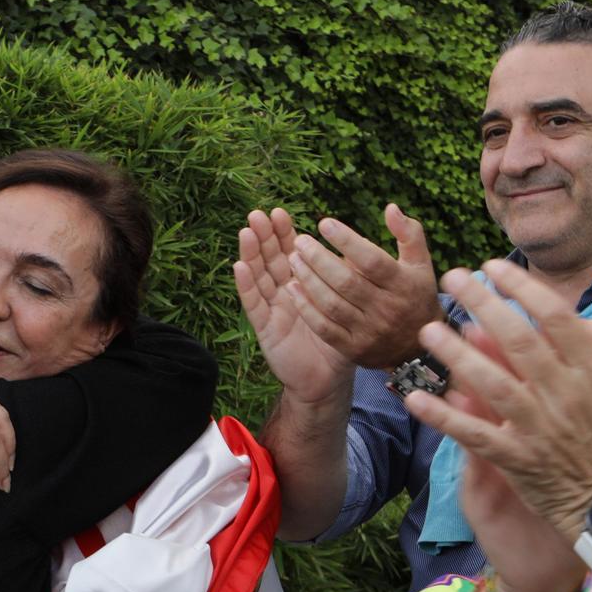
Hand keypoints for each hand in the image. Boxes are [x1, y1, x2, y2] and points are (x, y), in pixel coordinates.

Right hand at [235, 209, 351, 402]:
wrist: (329, 379)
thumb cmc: (341, 340)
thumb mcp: (348, 304)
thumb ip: (348, 277)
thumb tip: (352, 247)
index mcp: (303, 284)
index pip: (290, 252)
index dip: (284, 233)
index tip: (280, 212)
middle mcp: (284, 292)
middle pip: (270, 259)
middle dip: (264, 236)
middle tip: (258, 214)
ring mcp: (272, 309)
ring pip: (259, 276)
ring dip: (251, 254)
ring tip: (246, 232)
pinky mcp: (264, 328)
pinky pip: (254, 304)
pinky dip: (246, 285)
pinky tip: (239, 266)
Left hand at [286, 205, 441, 369]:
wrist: (416, 347)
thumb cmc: (415, 295)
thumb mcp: (421, 264)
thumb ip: (409, 234)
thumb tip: (390, 208)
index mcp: (403, 285)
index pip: (372, 261)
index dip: (347, 241)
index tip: (324, 223)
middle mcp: (386, 309)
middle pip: (347, 282)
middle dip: (319, 259)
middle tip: (300, 241)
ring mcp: (369, 332)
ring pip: (332, 304)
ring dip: (308, 280)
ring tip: (293, 259)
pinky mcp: (354, 349)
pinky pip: (324, 328)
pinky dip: (306, 308)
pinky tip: (292, 288)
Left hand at [402, 260, 591, 542]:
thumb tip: (574, 313)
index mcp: (591, 371)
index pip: (555, 316)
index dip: (522, 287)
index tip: (493, 267)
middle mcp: (565, 395)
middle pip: (518, 340)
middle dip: (482, 303)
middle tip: (451, 278)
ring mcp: (539, 428)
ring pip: (492, 383)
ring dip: (457, 355)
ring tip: (428, 330)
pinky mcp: (516, 458)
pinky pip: (475, 435)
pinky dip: (444, 417)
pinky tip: (415, 398)